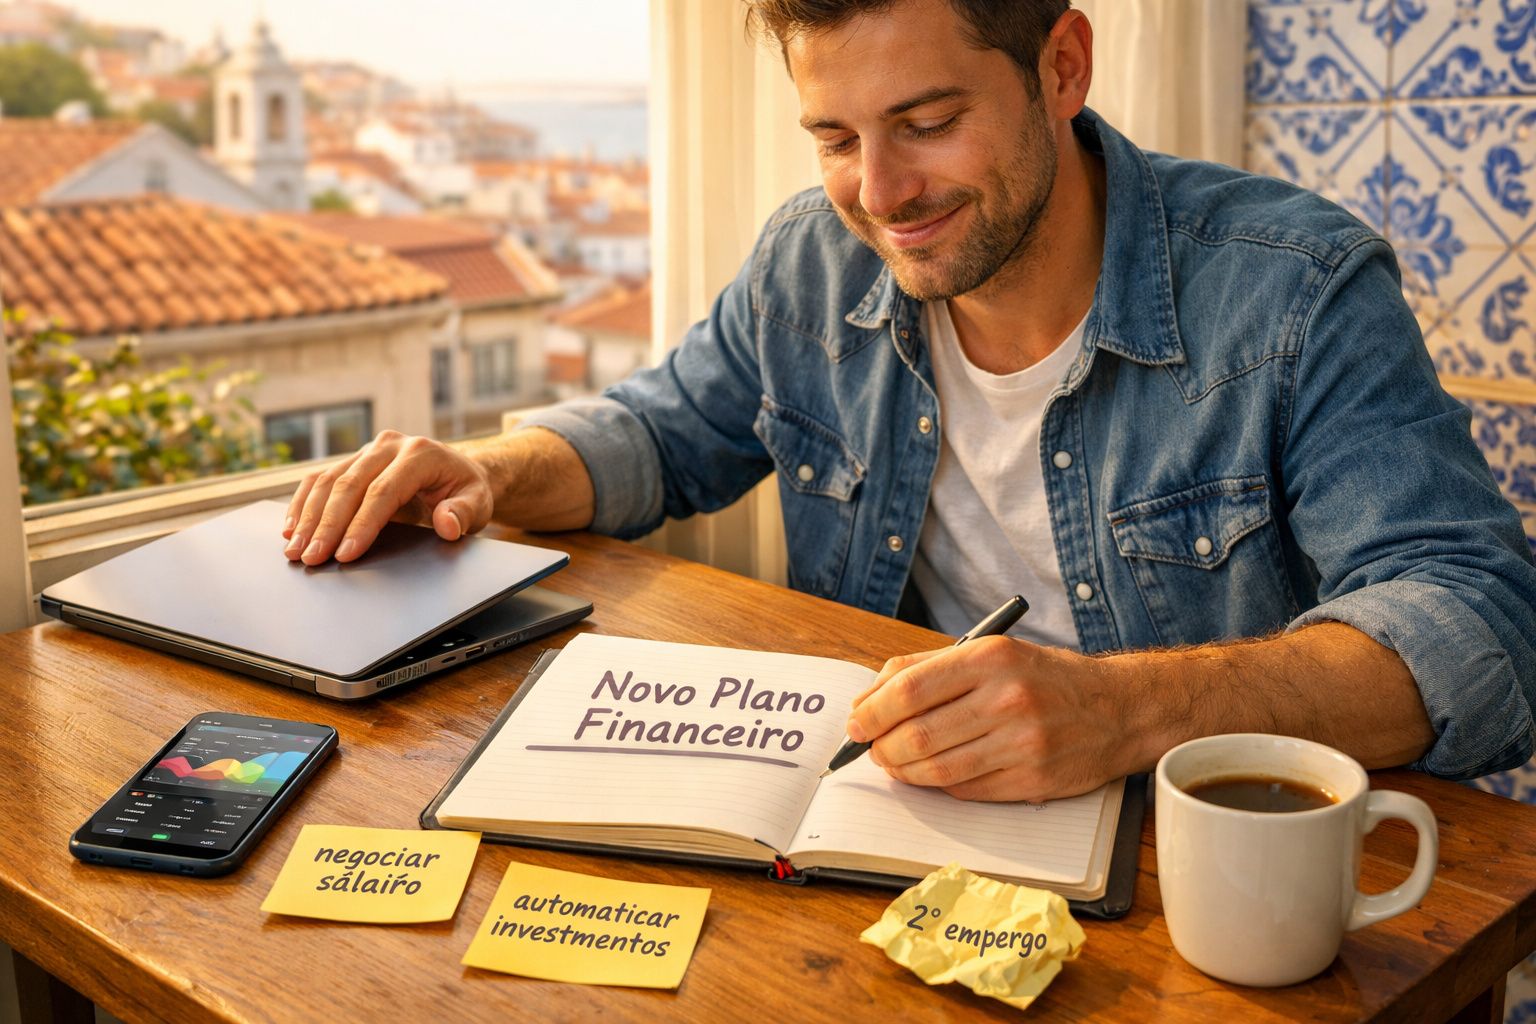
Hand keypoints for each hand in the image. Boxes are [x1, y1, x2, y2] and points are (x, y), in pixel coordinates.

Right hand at [281, 430, 493, 564]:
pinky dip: (302, 503)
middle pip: (349, 485)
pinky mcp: (353, 460)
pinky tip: (291, 527)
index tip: (345, 554)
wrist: (459, 470)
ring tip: (295, 550)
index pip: (383, 491)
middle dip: (327, 525)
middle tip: (311, 558)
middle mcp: (389, 446)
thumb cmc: (467, 490)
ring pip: (328, 480)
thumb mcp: (479, 503)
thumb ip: (464, 512)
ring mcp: (368, 450)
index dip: (362, 524)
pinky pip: (320, 479)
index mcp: (420, 454)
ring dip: (307, 517)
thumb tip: (447, 524)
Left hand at [845, 635, 1134, 801]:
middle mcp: (1007, 699)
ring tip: (894, 763)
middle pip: (918, 734)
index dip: (872, 711)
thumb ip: (928, 668)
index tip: (855, 723)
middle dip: (881, 747)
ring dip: (903, 772)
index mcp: (991, 658)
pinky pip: (965, 790)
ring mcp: (1022, 744)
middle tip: (871, 749)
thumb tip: (868, 700)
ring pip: (937, 770)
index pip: (910, 688)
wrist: (1117, 709)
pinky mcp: (1032, 781)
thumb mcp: (992, 652)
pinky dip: (938, 786)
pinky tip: (932, 775)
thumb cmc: (1044, 678)